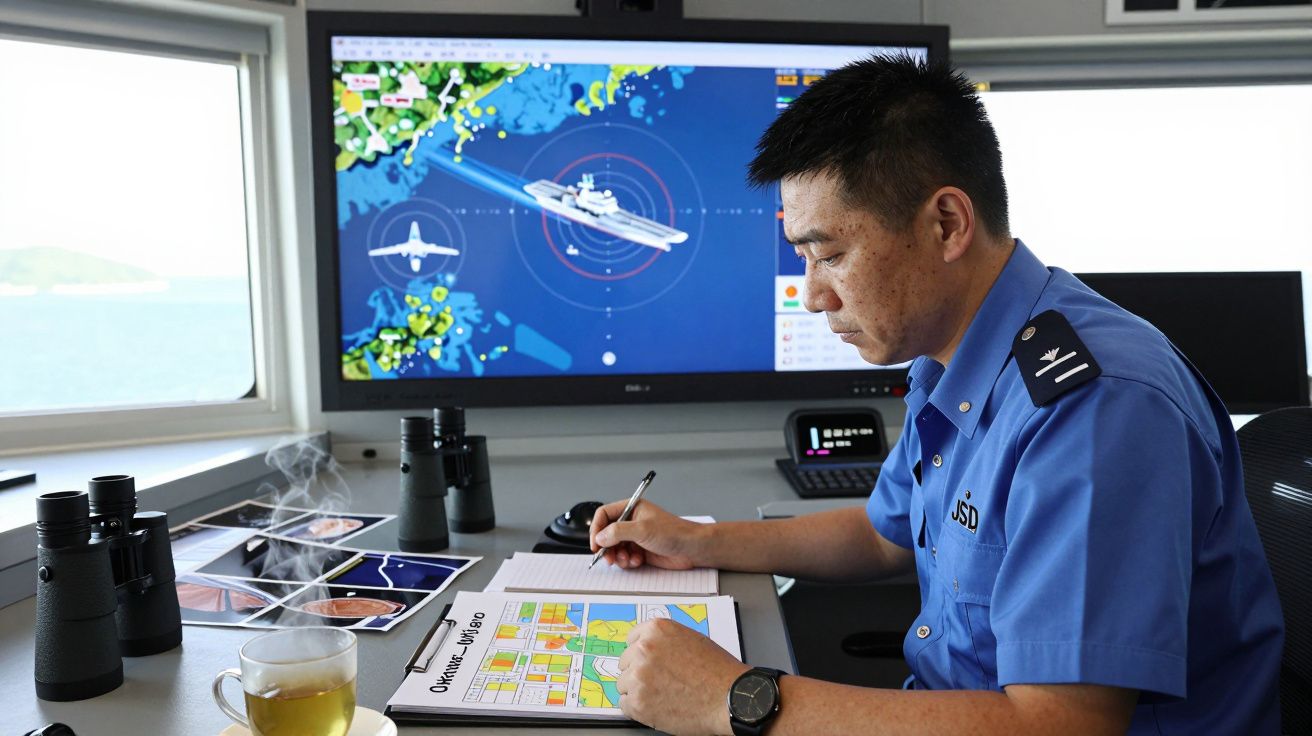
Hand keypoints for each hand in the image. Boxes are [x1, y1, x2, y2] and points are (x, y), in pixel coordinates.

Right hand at [589, 498, 708, 568]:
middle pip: (607, 533)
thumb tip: (600, 537)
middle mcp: (631, 521)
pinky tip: (637, 561)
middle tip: (608, 558)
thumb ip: (618, 532)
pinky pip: (624, 557)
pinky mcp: (640, 550)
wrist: (692, 549)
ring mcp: (635, 537)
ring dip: (617, 556)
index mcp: (631, 508)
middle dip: (606, 547)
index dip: (597, 528)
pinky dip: (627, 561)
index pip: (604, 514)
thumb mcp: (643, 529)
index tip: (595, 543)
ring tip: (627, 560)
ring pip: (614, 547)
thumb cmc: (674, 532)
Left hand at [617, 618, 748, 734]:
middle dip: (639, 672)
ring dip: (638, 691)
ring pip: (624, 685)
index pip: (632, 640)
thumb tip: (649, 648)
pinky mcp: (638, 702)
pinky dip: (638, 709)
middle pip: (625, 662)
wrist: (728, 697)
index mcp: (656, 630)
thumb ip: (665, 640)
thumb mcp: (691, 639)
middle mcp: (643, 650)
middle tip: (659, 682)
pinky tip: (656, 706)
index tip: (647, 662)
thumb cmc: (717, 671)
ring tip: (661, 695)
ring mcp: (639, 676)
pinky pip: (625, 705)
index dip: (641, 654)